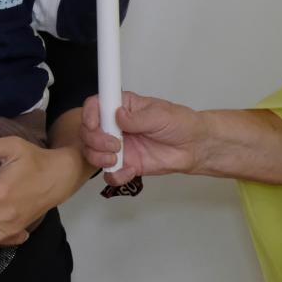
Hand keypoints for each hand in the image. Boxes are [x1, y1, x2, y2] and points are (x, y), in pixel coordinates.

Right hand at [82, 91, 202, 184]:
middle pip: (88, 131)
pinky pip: (110, 173)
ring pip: (92, 152)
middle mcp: (115, 126)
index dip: (89, 114)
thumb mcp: (160, 115)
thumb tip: (119, 116)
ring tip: (117, 159)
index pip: (95, 106)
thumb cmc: (180, 124)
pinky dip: (115, 175)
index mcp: (122, 107)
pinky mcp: (126, 164)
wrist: (194, 147)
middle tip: (115, 145)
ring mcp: (118, 146)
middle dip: (95, 140)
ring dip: (99, 158)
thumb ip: (138, 118)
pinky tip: (129, 171)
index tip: (94, 124)